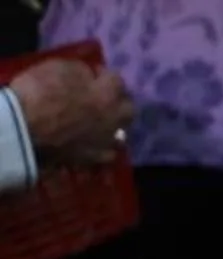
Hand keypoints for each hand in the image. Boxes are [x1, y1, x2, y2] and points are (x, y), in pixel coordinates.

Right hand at [9, 59, 132, 163]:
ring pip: (123, 133)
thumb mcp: (57, 67)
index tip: (94, 73)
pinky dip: (105, 146)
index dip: (104, 74)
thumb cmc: (39, 93)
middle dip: (119, 100)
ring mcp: (106, 140)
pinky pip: (109, 153)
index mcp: (106, 94)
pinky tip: (97, 143)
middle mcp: (114, 118)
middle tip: (104, 97)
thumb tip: (89, 75)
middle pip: (129, 108)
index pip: (117, 80)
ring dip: (115, 124)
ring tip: (102, 121)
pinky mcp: (95, 158)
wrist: (25, 128)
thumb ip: (80, 71)